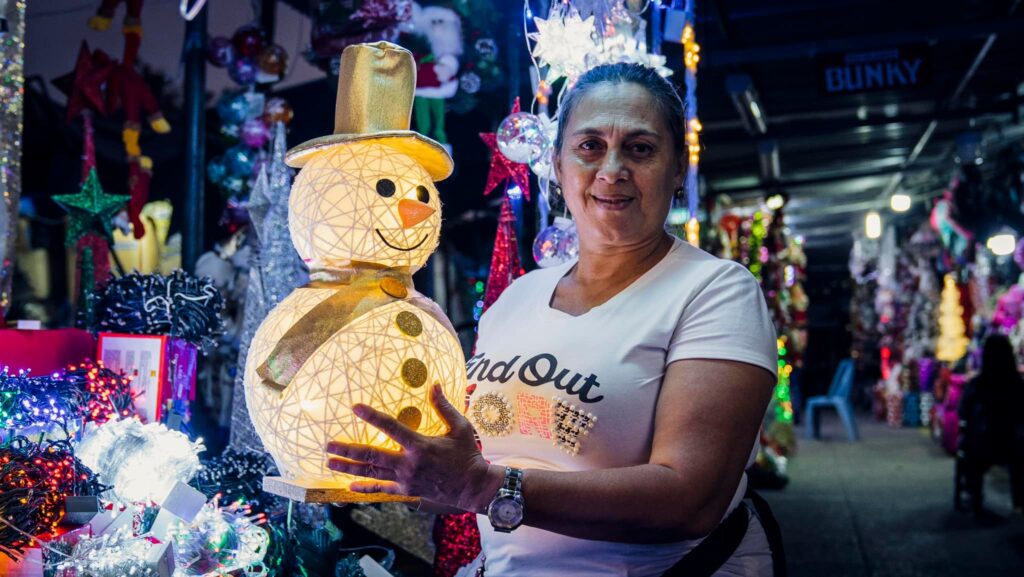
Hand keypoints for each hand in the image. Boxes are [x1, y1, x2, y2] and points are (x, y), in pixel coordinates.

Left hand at [325, 384, 500, 511]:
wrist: (472, 486)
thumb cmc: (467, 454)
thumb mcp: (459, 427)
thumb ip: (443, 406)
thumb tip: (434, 384)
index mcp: (420, 445)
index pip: (390, 427)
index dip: (371, 416)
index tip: (355, 407)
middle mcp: (408, 463)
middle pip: (371, 455)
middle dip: (347, 449)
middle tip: (328, 445)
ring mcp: (406, 479)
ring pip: (371, 473)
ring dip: (349, 467)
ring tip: (330, 462)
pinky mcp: (407, 491)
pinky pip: (381, 489)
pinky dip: (365, 487)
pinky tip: (349, 487)